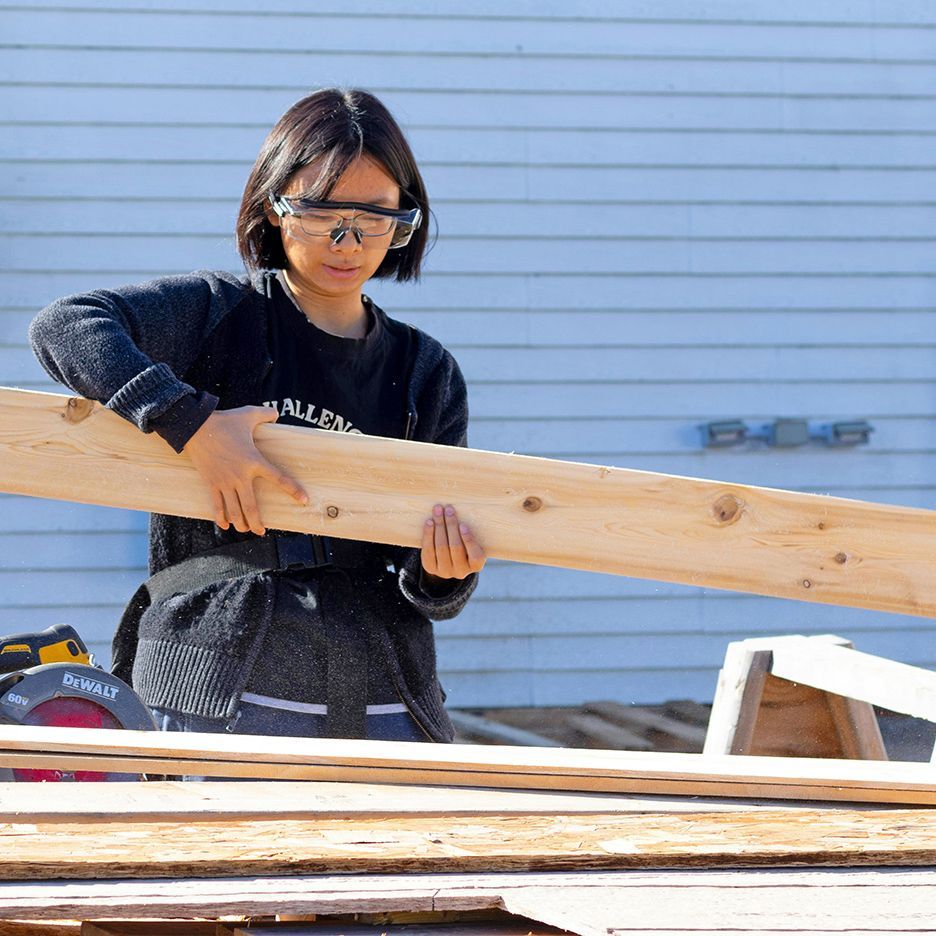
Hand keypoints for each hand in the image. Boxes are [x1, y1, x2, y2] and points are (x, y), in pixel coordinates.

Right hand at [183, 406, 307, 535]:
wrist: (195, 426)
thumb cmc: (224, 421)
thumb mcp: (248, 414)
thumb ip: (266, 414)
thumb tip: (277, 414)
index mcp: (254, 461)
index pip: (279, 479)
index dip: (293, 490)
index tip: (304, 501)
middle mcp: (240, 476)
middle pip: (251, 506)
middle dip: (257, 522)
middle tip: (262, 532)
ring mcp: (224, 481)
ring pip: (234, 509)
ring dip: (240, 522)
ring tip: (245, 529)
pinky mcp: (210, 482)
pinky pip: (216, 504)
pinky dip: (220, 517)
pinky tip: (225, 525)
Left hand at [420, 503, 485, 580]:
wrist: (447, 561)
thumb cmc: (464, 546)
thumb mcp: (472, 543)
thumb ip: (471, 532)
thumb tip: (459, 511)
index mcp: (475, 565)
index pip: (476, 556)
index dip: (469, 540)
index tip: (463, 525)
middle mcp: (460, 571)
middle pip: (455, 547)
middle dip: (451, 525)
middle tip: (449, 509)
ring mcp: (445, 571)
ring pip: (441, 547)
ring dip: (439, 526)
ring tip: (438, 511)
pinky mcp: (431, 568)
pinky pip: (428, 550)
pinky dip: (428, 535)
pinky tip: (429, 523)